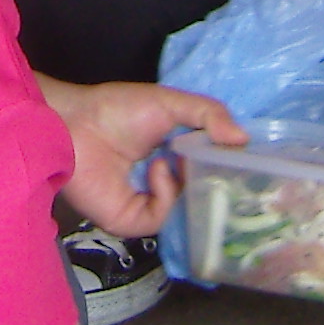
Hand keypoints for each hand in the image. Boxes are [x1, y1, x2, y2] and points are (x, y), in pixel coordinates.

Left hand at [43, 78, 240, 236]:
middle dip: (216, 185)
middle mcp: (163, 182)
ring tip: (181, 158)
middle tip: (231, 172)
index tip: (247, 162)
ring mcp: (146, 203)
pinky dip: (166, 194)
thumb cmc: (118, 110)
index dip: (227, 169)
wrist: (76, 124)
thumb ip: (209, 115)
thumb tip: (243, 139)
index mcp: (172, 156)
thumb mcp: (171, 103)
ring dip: (189, 183)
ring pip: (186, 211)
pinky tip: (157, 170)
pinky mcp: (131, 220)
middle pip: (200, 197)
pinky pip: (162, 218)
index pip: (208, 172)